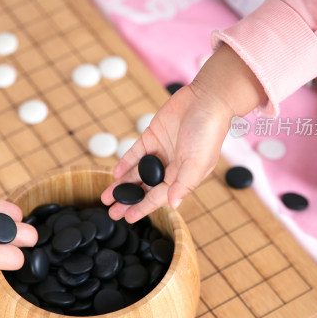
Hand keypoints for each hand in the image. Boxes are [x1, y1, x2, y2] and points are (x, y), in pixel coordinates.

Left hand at [101, 45, 265, 221]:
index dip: (143, 208)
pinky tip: (115, 174)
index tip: (127, 218)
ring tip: (107, 196)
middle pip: (146, 188)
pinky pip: (136, 153)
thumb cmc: (208, 132)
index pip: (159, 197)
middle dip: (129, 200)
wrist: (207, 99)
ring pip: (137, 173)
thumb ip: (184, 184)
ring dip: (123, 184)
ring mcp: (161, 151)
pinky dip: (125, 163)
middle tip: (112, 211)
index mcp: (184, 176)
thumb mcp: (198, 162)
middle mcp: (171, 167)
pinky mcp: (152, 136)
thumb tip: (173, 204)